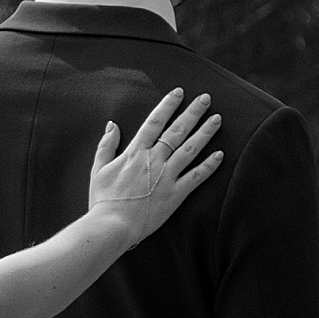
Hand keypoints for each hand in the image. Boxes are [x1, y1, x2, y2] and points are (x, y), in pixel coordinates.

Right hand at [89, 88, 222, 246]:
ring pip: (191, 149)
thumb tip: (112, 124)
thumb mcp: (98, 168)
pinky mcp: (175, 195)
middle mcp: (154, 160)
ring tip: (217, 119)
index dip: (168, 105)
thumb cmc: (103, 199)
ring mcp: (166, 176)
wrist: (112, 225)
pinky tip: (220, 154)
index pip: (155, 121)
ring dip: (205, 133)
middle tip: (206, 98)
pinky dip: (209, 165)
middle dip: (193, 112)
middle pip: (177, 130)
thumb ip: (107, 145)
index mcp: (135, 152)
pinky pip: (196, 177)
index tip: (179, 92)